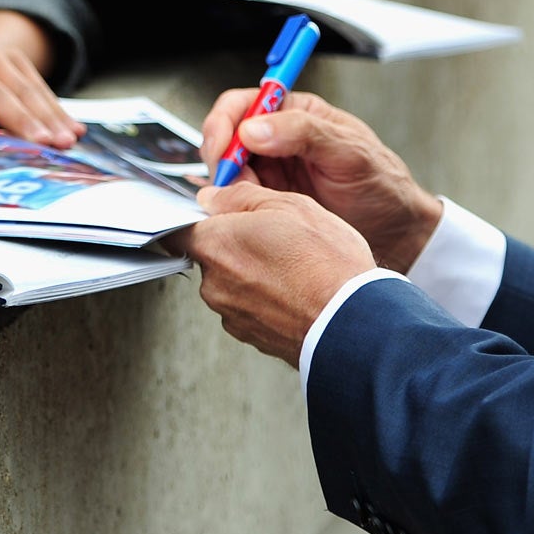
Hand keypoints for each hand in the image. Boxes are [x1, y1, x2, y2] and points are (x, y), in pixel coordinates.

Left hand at [185, 183, 374, 364]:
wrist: (354, 322)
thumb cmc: (325, 262)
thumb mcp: (288, 204)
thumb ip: (240, 196)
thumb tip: (213, 197)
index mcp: (214, 245)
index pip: (179, 228)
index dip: (200, 217)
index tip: (219, 212)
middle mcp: (214, 284)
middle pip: (210, 255)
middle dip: (234, 244)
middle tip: (273, 236)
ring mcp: (232, 315)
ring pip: (231, 282)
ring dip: (253, 272)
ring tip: (293, 265)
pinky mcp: (252, 337)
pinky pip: (250, 307)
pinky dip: (266, 298)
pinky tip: (296, 289)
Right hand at [198, 90, 442, 271]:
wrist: (398, 234)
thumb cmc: (383, 186)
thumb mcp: (350, 152)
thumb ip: (304, 132)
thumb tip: (255, 127)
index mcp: (296, 114)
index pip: (244, 104)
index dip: (225, 122)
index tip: (222, 146)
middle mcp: (278, 139)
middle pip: (226, 137)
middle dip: (222, 158)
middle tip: (230, 181)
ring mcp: (272, 172)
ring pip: (227, 170)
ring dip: (227, 185)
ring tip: (245, 201)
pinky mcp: (269, 202)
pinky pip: (237, 199)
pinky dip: (233, 206)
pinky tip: (246, 215)